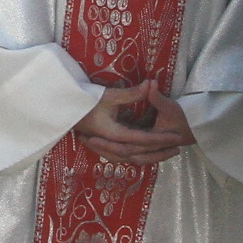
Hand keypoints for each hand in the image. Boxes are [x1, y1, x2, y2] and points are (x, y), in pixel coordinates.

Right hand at [72, 81, 186, 161]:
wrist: (63, 108)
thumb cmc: (85, 101)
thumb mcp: (109, 95)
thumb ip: (131, 93)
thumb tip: (151, 83)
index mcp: (114, 134)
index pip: (143, 139)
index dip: (161, 139)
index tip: (177, 137)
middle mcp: (111, 144)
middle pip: (140, 154)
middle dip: (160, 152)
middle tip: (178, 148)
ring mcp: (106, 146)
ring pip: (132, 158)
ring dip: (151, 157)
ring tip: (166, 153)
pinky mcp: (104, 145)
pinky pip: (124, 156)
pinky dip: (137, 156)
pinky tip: (145, 153)